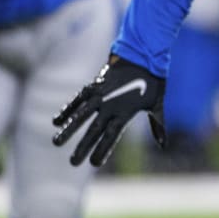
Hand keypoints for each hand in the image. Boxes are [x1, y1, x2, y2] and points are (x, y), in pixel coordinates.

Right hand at [51, 54, 165, 166]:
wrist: (143, 53)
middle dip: (83, 147)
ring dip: (68, 130)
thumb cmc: (152, 81)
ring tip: (56, 143)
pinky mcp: (94, 86)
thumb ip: (158, 125)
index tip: (94, 164)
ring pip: (81, 115)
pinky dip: (67, 109)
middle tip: (72, 163)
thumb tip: (163, 144)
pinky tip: (56, 122)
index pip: (112, 136)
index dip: (102, 150)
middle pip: (94, 130)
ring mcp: (100, 95)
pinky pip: (77, 100)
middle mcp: (111, 106)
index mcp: (126, 113)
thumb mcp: (157, 104)